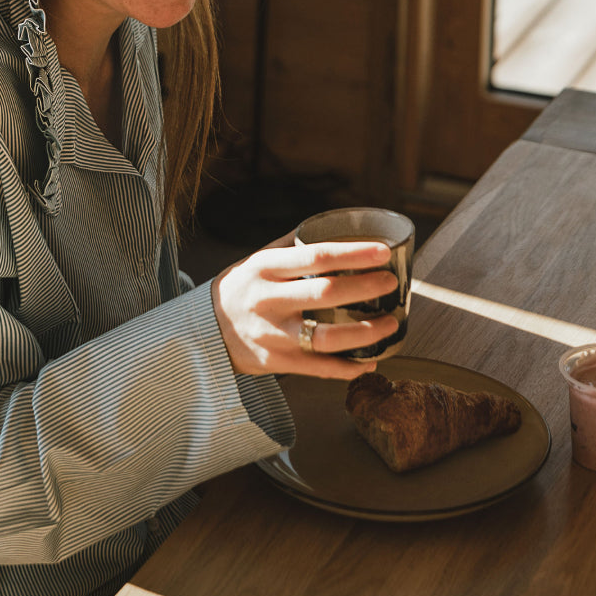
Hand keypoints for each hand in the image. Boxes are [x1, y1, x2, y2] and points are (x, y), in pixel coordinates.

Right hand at [211, 237, 398, 379]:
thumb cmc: (240, 288)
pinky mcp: (276, 362)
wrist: (203, 330)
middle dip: (366, 288)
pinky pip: (320, 369)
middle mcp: (268, 300)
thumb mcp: (257, 260)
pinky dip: (350, 367)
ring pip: (327, 337)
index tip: (383, 252)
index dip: (353, 253)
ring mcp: (273, 334)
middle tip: (391, 283)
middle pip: (325, 293)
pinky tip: (370, 360)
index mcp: (265, 268)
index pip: (315, 256)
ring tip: (391, 323)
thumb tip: (337, 226)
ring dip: (366, 332)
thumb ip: (292, 245)